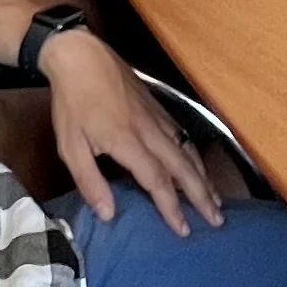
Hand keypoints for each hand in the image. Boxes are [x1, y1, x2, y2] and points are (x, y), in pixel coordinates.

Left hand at [38, 30, 223, 236]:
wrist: (80, 56)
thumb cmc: (72, 103)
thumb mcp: (70, 146)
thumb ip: (90, 181)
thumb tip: (109, 214)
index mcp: (128, 141)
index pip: (157, 180)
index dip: (171, 207)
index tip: (183, 230)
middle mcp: (150, 129)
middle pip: (182, 167)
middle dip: (201, 195)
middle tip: (216, 219)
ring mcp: (157, 115)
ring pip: (187, 149)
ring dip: (203, 176)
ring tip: (215, 198)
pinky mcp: (157, 105)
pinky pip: (182, 134)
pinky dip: (194, 154)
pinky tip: (197, 164)